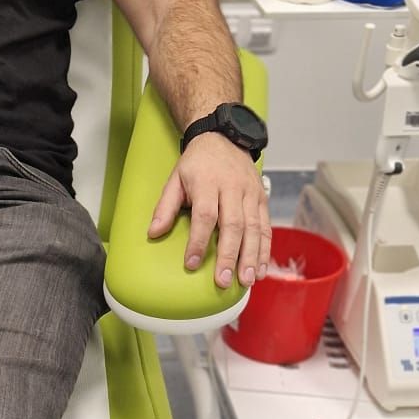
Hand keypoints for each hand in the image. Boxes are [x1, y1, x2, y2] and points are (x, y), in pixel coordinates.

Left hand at [148, 132, 270, 288]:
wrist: (223, 138)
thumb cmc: (196, 164)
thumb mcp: (175, 179)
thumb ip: (165, 207)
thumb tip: (153, 233)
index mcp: (207, 182)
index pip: (205, 215)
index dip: (198, 241)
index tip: (191, 263)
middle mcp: (232, 188)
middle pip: (233, 225)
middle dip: (229, 256)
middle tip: (223, 281)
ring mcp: (250, 194)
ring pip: (254, 228)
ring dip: (251, 257)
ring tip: (246, 281)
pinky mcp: (262, 199)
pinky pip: (266, 227)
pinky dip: (265, 250)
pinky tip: (260, 269)